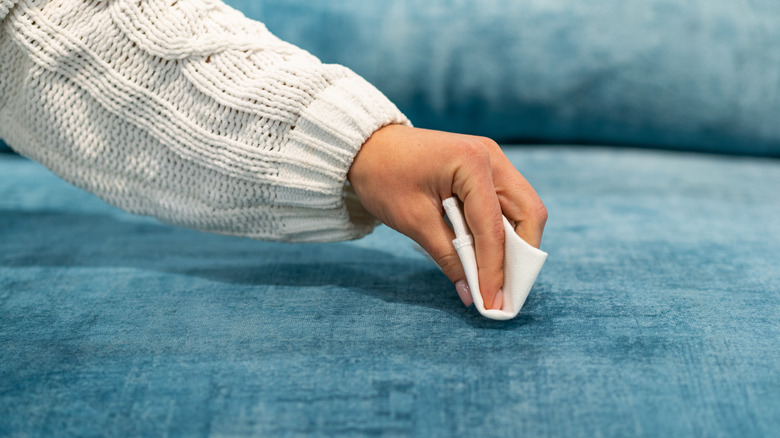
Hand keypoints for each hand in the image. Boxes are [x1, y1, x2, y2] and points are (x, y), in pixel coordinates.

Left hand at [347, 125, 546, 308]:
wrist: (367, 147)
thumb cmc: (384, 176)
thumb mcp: (413, 221)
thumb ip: (447, 256)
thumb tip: (471, 294)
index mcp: (472, 162)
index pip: (494, 227)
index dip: (495, 269)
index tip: (493, 303)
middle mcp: (492, 157)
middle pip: (529, 213)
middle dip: (522, 256)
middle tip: (506, 292)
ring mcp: (493, 160)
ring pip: (524, 209)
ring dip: (516, 245)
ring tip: (499, 279)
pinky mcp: (487, 169)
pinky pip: (508, 205)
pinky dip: (504, 232)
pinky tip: (489, 255)